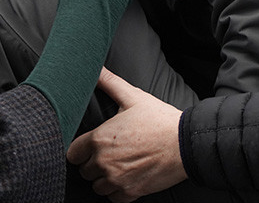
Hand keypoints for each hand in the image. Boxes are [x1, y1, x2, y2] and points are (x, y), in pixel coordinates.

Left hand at [67, 69, 186, 201]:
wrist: (186, 143)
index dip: (83, 149)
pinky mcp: (129, 192)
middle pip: (84, 171)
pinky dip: (119, 190)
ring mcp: (115, 179)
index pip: (72, 153)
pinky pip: (113, 197)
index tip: (95, 146)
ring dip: (106, 178)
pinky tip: (130, 177)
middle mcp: (103, 162)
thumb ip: (110, 83)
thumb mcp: (134, 97)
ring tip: (122, 166)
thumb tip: (96, 69)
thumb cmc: (160, 120)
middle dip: (95, 164)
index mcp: (99, 139)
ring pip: (97, 186)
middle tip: (113, 154)